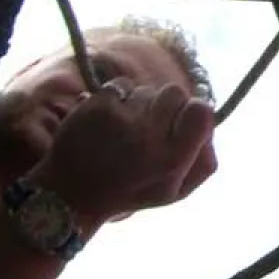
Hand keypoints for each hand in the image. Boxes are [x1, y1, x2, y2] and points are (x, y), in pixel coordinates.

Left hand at [26, 78, 216, 228]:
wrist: (68, 194)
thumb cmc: (128, 192)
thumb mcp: (174, 192)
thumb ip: (204, 164)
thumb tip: (210, 133)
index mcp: (173, 160)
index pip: (203, 111)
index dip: (195, 112)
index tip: (181, 123)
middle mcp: (151, 137)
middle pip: (176, 93)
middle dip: (166, 105)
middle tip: (152, 124)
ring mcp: (123, 118)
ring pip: (147, 89)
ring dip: (141, 103)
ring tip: (126, 127)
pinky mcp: (97, 105)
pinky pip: (122, 84)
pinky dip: (118, 97)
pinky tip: (110, 118)